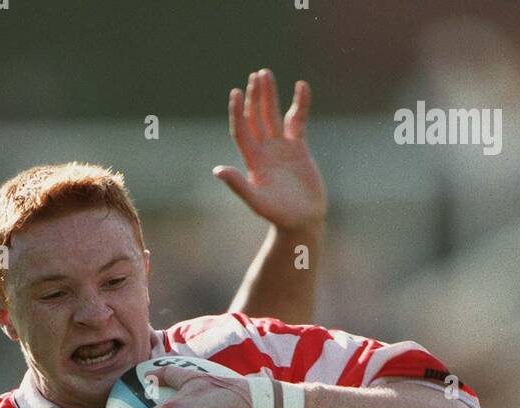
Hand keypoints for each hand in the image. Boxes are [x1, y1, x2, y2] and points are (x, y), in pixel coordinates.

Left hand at [214, 69, 326, 231]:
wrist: (302, 221)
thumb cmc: (279, 216)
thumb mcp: (257, 202)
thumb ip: (239, 185)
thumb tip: (217, 171)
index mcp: (253, 161)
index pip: (242, 130)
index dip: (238, 112)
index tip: (236, 93)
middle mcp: (265, 150)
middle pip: (256, 117)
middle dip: (255, 97)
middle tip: (255, 75)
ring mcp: (281, 147)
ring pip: (273, 115)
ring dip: (269, 96)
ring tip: (265, 74)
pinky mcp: (298, 147)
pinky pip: (298, 120)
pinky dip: (300, 104)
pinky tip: (301, 86)